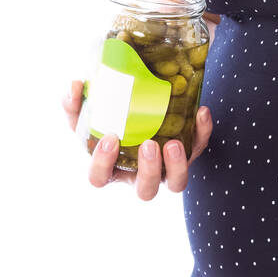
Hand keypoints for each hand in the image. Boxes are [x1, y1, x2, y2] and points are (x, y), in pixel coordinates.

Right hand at [63, 79, 212, 200]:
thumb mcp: (90, 114)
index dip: (103, 164)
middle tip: (148, 144)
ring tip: (174, 142)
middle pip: (145, 190)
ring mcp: (167, 167)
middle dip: (148, 170)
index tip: (110, 138)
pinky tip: (200, 112)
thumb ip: (77, 104)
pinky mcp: (190, 151)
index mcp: (112, 167)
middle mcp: (140, 174)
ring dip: (177, 165)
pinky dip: (202, 131)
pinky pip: (199, 146)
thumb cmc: (112, 119)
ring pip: (176, 183)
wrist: (145, 105)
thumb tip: (75, 86)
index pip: (100, 178)